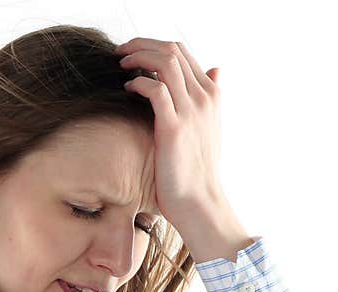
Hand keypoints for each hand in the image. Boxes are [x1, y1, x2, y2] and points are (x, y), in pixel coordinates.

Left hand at [115, 37, 224, 231]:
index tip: (134, 52)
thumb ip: (209, 98)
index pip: (183, 52)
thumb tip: (217, 69)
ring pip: (165, 63)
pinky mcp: (173, 127)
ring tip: (121, 64)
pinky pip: (155, 90)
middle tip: (121, 53)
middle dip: (142, 45)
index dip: (154, 46)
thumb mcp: (209, 127)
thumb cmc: (196, 169)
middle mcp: (204, 97)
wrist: (199, 200)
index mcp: (211, 94)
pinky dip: (139, 83)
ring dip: (138, 57)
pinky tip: (128, 89)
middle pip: (172, 50)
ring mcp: (191, 111)